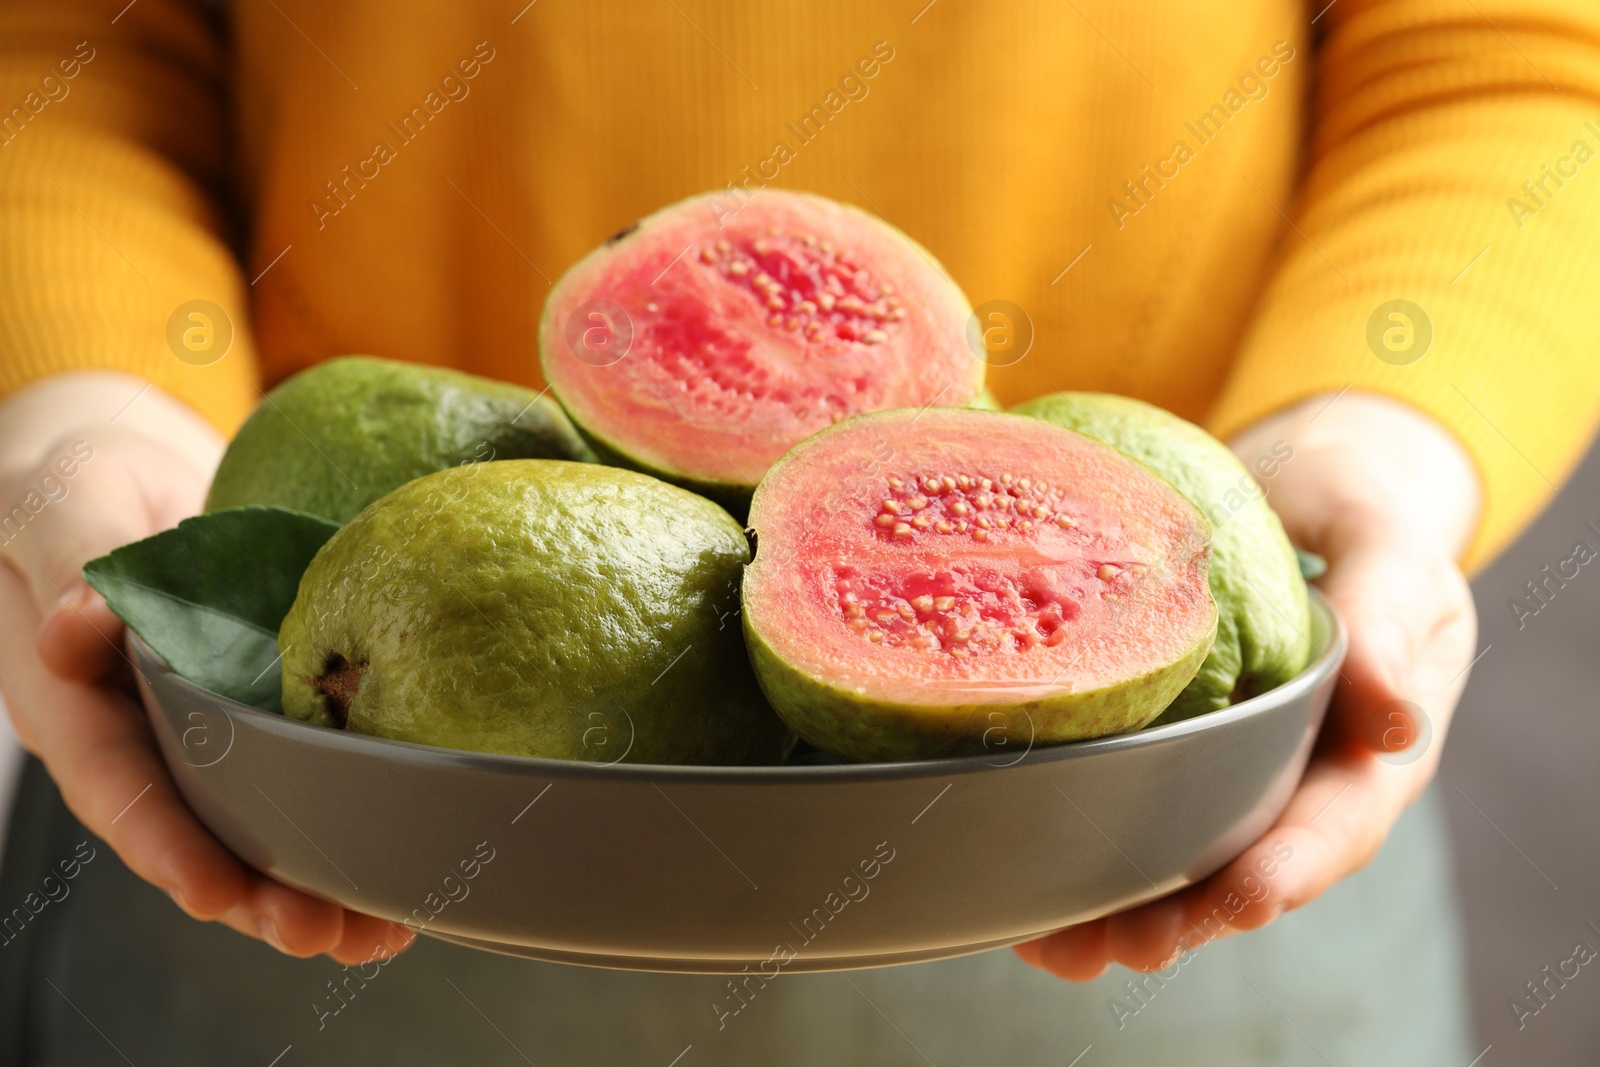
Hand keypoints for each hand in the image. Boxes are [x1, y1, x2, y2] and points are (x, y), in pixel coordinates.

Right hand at [0, 373, 409, 964]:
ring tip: (380, 931)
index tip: (219, 893)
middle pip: (192, 833)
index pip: (116, 787)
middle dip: (257, 894)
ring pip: (251, 826)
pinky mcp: (255, 714)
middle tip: (326, 933)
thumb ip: (67, 561)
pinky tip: (405, 866)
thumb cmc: (80, 483)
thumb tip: (76, 624)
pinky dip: (346, 824)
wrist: (129, 475)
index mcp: (75, 701)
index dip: (165, 845)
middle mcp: (137, 734)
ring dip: (312, 883)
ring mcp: (199, 732)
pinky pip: (296, 777)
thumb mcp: (66, 502)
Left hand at [1015, 391, 1479, 979]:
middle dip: (1192, 913)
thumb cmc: (1352, 504)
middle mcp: (1296, 770)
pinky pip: (1128, 804)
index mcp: (1369, 740)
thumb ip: (1392, 609)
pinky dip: (1080, 851)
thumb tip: (1395, 718)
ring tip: (1060, 947)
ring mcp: (1229, 762)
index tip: (1244, 899)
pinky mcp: (1166, 740)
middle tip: (1130, 946)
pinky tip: (1023, 888)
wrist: (1295, 480)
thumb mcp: (1386, 538)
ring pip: (1182, 853)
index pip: (1338, 819)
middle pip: (1250, 861)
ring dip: (1125, 907)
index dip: (1293, 865)